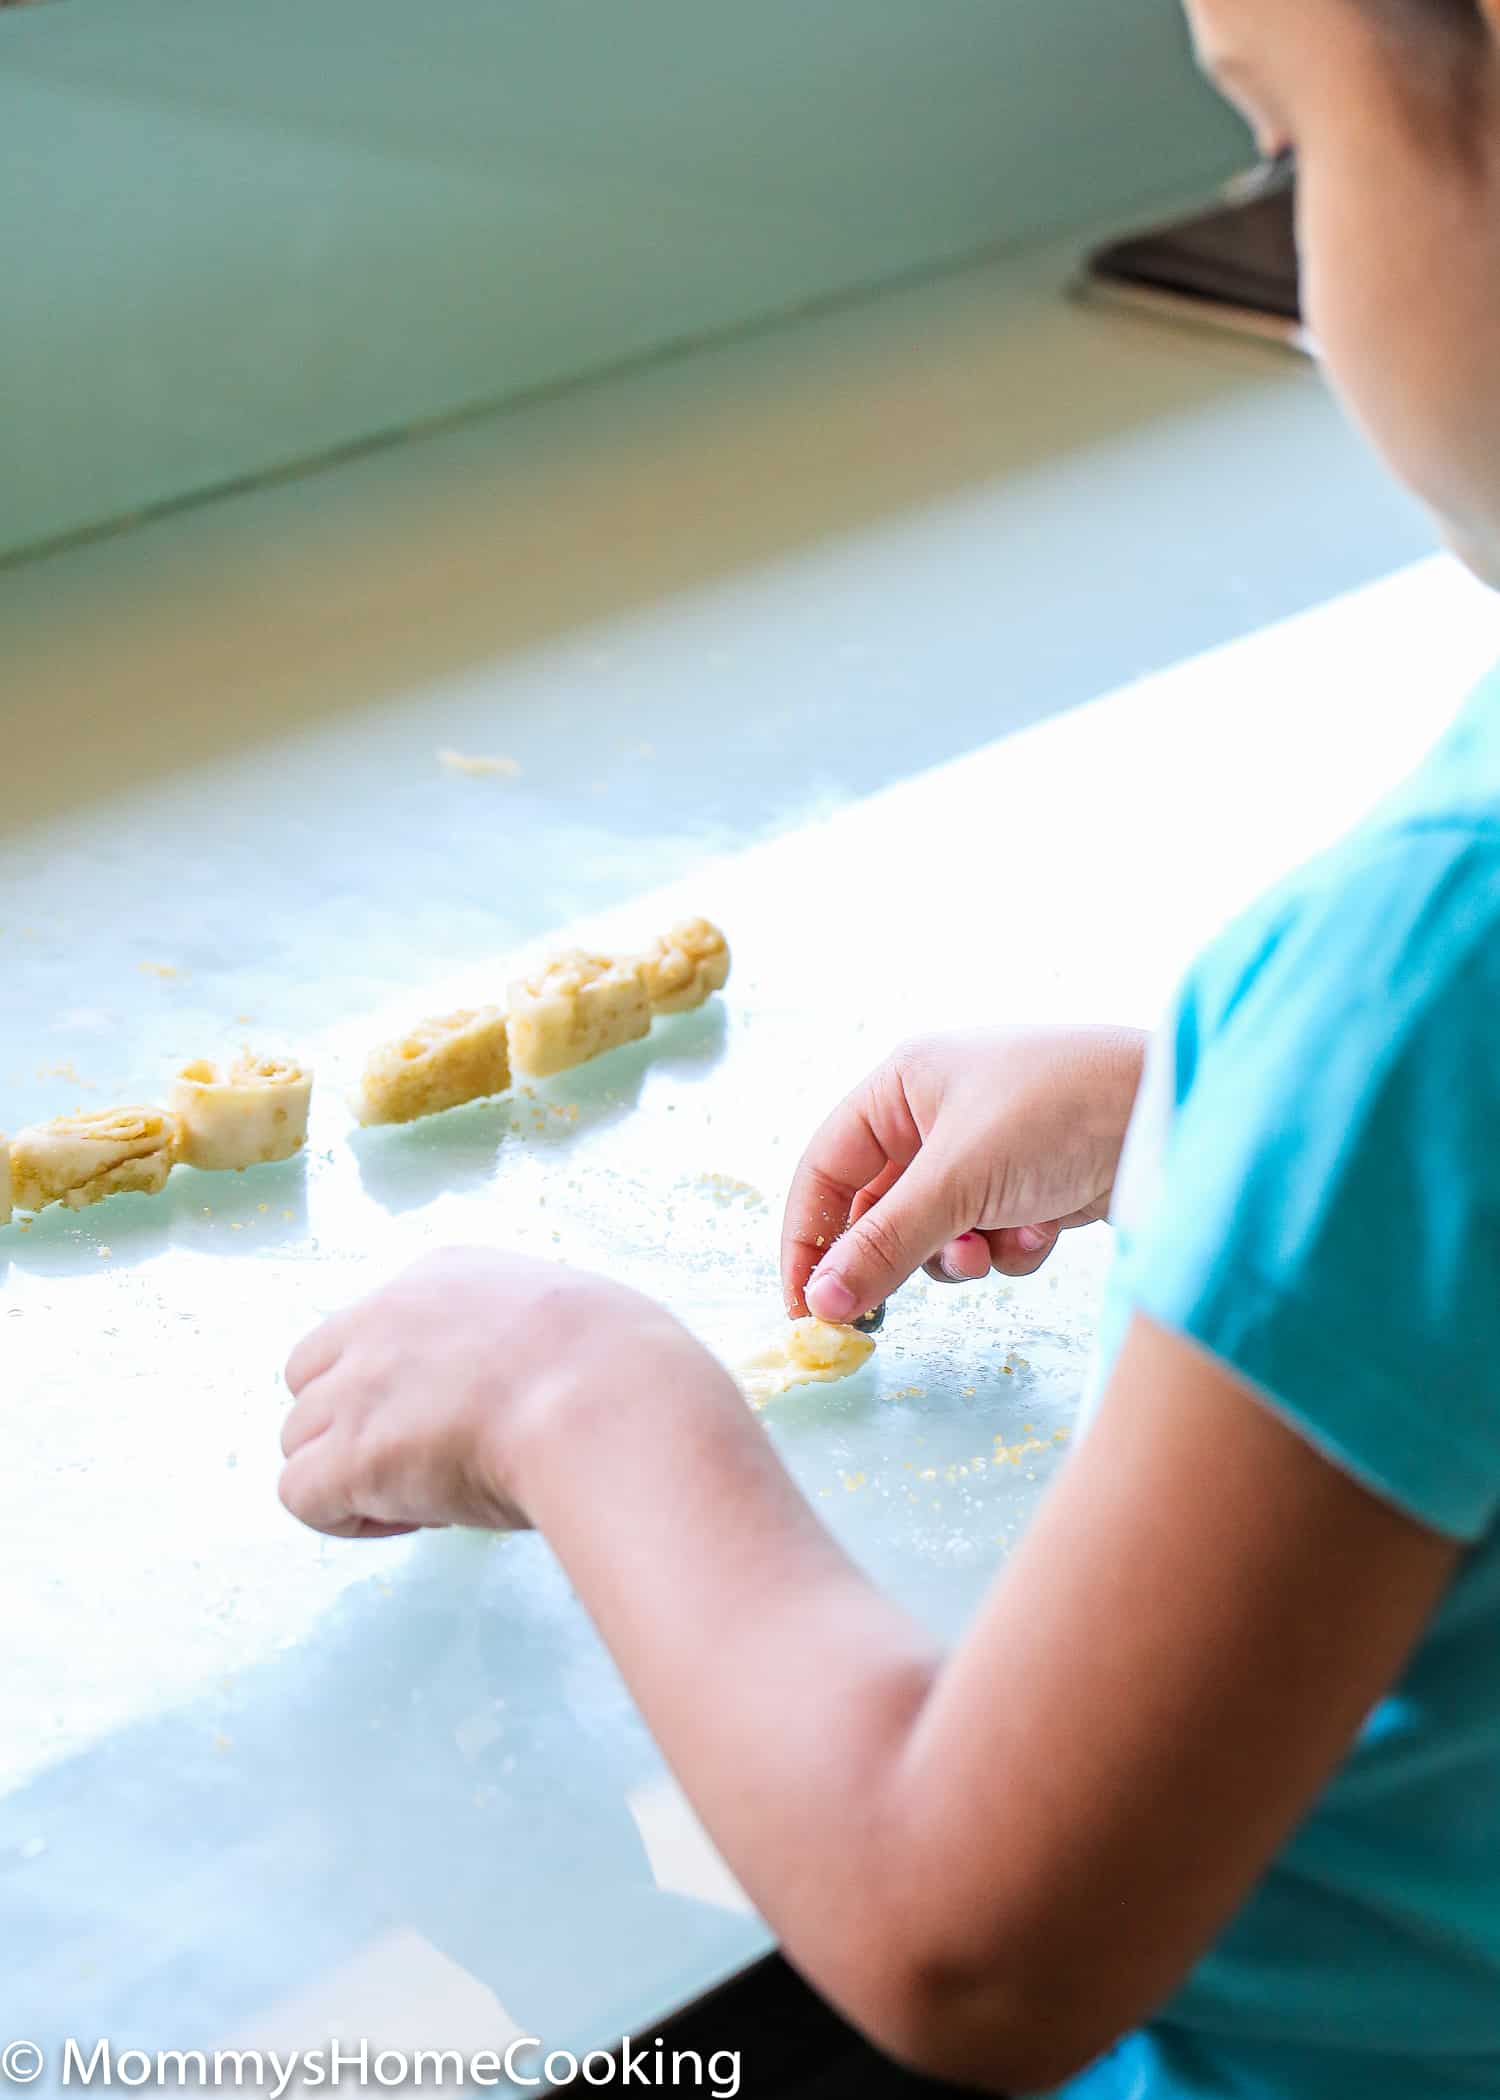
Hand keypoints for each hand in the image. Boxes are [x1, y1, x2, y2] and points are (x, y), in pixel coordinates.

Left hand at [278, 1247, 709, 1537]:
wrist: (611, 1402)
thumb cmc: (624, 1370)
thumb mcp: (572, 1316)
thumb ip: (526, 1336)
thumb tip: (541, 1381)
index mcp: (442, 1276)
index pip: (374, 1328)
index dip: (404, 1384)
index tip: (460, 1417)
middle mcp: (382, 1318)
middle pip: (312, 1378)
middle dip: (352, 1424)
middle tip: (425, 1461)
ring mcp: (358, 1385)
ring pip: (299, 1438)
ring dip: (349, 1474)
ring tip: (424, 1498)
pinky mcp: (350, 1454)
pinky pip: (301, 1496)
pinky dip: (345, 1517)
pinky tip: (411, 1522)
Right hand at [783, 1026, 1145, 1322]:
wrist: (1175, 1113)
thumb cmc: (1058, 1113)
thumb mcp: (959, 1181)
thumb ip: (884, 1246)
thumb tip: (820, 1305)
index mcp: (902, 1086)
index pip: (826, 1170)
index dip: (809, 1239)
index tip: (804, 1309)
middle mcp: (936, 1114)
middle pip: (881, 1210)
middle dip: (900, 1255)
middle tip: (887, 1315)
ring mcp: (986, 1153)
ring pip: (937, 1235)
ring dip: (962, 1256)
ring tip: (995, 1248)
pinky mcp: (1030, 1187)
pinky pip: (991, 1239)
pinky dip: (1012, 1248)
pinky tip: (1047, 1230)